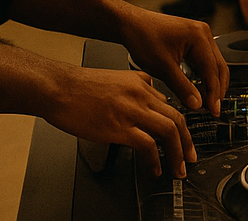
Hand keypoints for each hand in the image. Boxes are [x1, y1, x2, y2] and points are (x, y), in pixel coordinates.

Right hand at [45, 64, 192, 178]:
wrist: (57, 87)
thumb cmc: (78, 86)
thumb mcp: (114, 79)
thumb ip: (133, 88)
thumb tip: (143, 104)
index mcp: (140, 82)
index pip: (169, 104)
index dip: (178, 125)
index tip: (181, 138)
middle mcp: (141, 94)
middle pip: (177, 117)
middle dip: (187, 141)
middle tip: (190, 157)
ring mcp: (131, 110)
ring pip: (169, 131)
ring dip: (178, 153)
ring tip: (178, 169)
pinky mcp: (119, 127)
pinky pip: (148, 145)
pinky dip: (155, 160)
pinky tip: (154, 169)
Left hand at [117, 8, 228, 118]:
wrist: (131, 24)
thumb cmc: (143, 38)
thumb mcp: (163, 67)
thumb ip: (182, 87)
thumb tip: (196, 104)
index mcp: (199, 37)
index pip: (212, 70)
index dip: (214, 93)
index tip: (214, 110)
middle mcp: (203, 33)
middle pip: (219, 66)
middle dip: (217, 89)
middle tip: (214, 109)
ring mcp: (199, 35)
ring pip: (214, 64)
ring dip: (212, 83)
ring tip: (208, 102)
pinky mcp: (193, 39)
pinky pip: (205, 60)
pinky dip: (204, 75)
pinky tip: (201, 88)